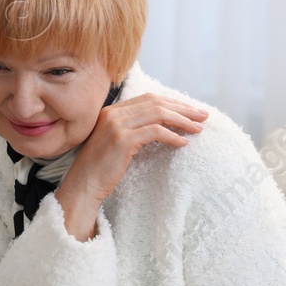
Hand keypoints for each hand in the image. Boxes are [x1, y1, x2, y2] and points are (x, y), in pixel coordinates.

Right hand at [56, 93, 207, 239]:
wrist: (83, 186)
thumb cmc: (100, 169)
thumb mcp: (116, 143)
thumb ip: (133, 130)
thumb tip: (163, 126)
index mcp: (112, 111)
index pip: (148, 99)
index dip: (173, 103)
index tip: (191, 111)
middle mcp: (113, 114)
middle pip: (156, 103)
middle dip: (183, 109)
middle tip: (203, 116)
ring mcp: (116, 125)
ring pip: (158, 114)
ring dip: (182, 121)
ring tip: (198, 129)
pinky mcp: (122, 140)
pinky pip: (155, 132)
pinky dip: (172, 136)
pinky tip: (183, 142)